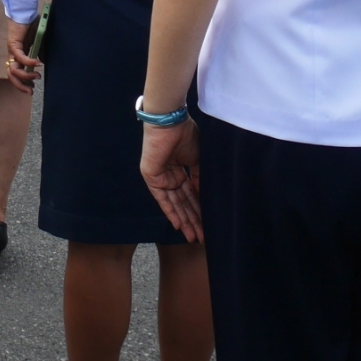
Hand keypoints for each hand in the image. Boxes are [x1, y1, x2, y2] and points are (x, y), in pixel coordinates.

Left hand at [5, 21, 41, 94]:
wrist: (27, 13)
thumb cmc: (33, 26)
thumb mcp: (40, 44)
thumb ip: (41, 54)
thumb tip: (44, 64)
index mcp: (19, 56)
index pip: (17, 74)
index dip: (23, 83)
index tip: (32, 89)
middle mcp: (13, 55)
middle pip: (12, 75)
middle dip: (20, 86)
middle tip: (30, 91)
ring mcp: (12, 51)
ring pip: (13, 70)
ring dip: (25, 76)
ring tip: (36, 77)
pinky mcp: (13, 44)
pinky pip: (19, 57)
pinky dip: (28, 63)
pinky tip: (38, 64)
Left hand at [140, 118, 202, 242]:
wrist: (170, 122)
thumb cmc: (185, 135)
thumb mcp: (197, 160)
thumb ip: (199, 179)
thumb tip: (206, 197)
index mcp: (180, 169)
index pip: (190, 193)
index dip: (199, 209)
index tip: (209, 224)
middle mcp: (169, 175)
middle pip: (183, 202)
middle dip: (193, 220)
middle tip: (203, 237)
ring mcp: (160, 177)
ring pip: (174, 204)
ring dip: (184, 220)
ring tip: (194, 236)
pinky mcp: (151, 178)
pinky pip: (162, 199)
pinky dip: (171, 212)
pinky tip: (179, 225)